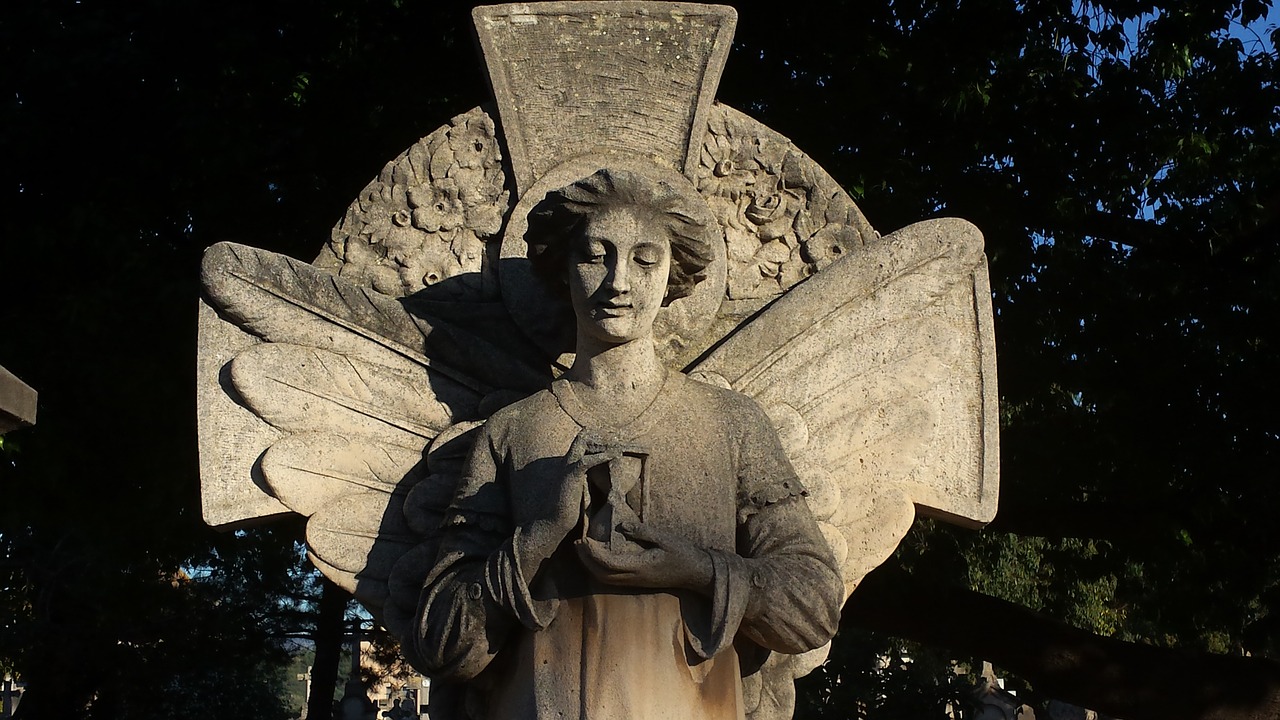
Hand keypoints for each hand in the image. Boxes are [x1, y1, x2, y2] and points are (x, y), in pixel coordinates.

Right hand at [516, 432, 617, 574]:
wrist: (553, 522)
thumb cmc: (568, 508)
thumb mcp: (581, 488)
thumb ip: (588, 478)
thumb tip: (603, 478)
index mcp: (570, 462)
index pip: (583, 439)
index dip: (599, 438)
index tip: (615, 442)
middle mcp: (567, 460)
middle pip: (583, 435)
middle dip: (602, 435)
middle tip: (620, 439)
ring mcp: (568, 466)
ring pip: (584, 442)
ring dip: (604, 443)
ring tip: (620, 446)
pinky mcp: (571, 476)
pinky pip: (586, 460)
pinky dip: (602, 456)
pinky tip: (615, 455)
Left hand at [575, 521, 713, 593]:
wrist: (696, 573)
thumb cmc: (683, 553)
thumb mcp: (665, 538)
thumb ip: (643, 531)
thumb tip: (622, 525)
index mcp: (640, 566)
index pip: (608, 563)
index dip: (593, 552)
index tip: (584, 538)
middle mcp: (634, 578)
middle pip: (601, 575)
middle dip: (586, 560)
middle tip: (578, 543)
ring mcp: (635, 582)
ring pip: (605, 580)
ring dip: (591, 566)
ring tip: (583, 550)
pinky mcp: (637, 582)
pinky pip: (612, 580)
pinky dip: (600, 570)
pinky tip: (598, 558)